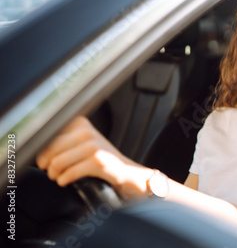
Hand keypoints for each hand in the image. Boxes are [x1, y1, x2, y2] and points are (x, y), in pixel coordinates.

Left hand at [36, 116, 152, 198]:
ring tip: (58, 176)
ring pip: (57, 161)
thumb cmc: (104, 161)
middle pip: (51, 148)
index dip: (43, 149)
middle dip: (46, 163)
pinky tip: (65, 181)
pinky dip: (64, 179)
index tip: (45, 159)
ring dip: (54, 173)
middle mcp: (88, 132)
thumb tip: (39, 151)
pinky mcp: (97, 161)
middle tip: (50, 170)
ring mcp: (93, 146)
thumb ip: (64, 142)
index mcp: (82, 124)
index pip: (50, 134)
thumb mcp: (85, 144)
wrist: (129, 173)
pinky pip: (69, 173)